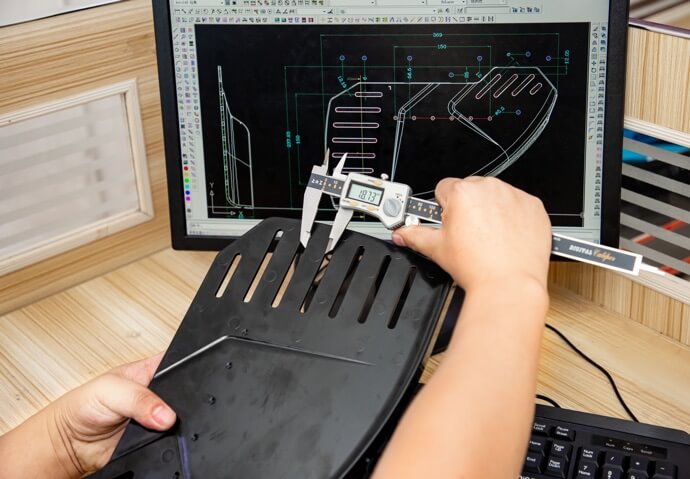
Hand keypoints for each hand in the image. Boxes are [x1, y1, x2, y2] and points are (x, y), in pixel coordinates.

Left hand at [46, 353, 175, 476]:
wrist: (71, 443)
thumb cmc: (82, 406)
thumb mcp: (110, 390)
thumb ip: (138, 398)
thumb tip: (164, 413)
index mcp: (151, 368)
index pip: (178, 361)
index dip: (184, 370)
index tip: (174, 385)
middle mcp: (158, 391)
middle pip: (184, 391)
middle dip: (176, 401)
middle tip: (157, 408)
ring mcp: (159, 415)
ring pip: (181, 417)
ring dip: (170, 423)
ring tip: (146, 424)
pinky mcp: (158, 437)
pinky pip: (172, 440)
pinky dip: (165, 440)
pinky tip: (149, 436)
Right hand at [392, 177, 551, 292]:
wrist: (510, 285)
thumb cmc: (477, 267)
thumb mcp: (437, 249)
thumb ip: (415, 235)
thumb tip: (402, 233)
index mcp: (462, 193)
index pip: (444, 188)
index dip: (444, 207)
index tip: (451, 222)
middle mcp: (489, 188)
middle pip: (471, 190)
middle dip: (468, 207)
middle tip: (469, 234)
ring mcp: (514, 196)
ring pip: (495, 196)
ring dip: (491, 210)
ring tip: (489, 238)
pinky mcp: (534, 206)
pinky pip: (519, 204)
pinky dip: (514, 217)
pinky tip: (507, 237)